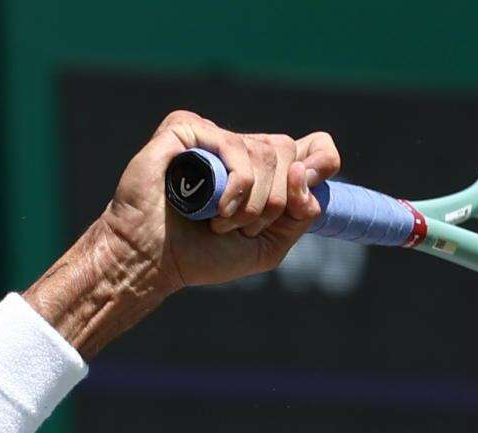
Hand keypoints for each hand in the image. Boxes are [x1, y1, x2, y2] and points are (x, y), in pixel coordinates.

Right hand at [25, 111, 341, 355]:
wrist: (154, 260)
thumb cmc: (203, 255)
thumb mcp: (267, 245)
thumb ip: (298, 216)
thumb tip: (307, 177)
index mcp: (264, 172)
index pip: (315, 147)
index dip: (322, 163)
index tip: (304, 198)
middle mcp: (242, 147)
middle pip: (291, 152)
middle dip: (277, 202)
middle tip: (243, 227)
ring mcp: (214, 136)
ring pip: (270, 152)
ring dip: (253, 204)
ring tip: (221, 223)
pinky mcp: (187, 128)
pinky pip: (235, 146)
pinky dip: (235, 187)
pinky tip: (212, 209)